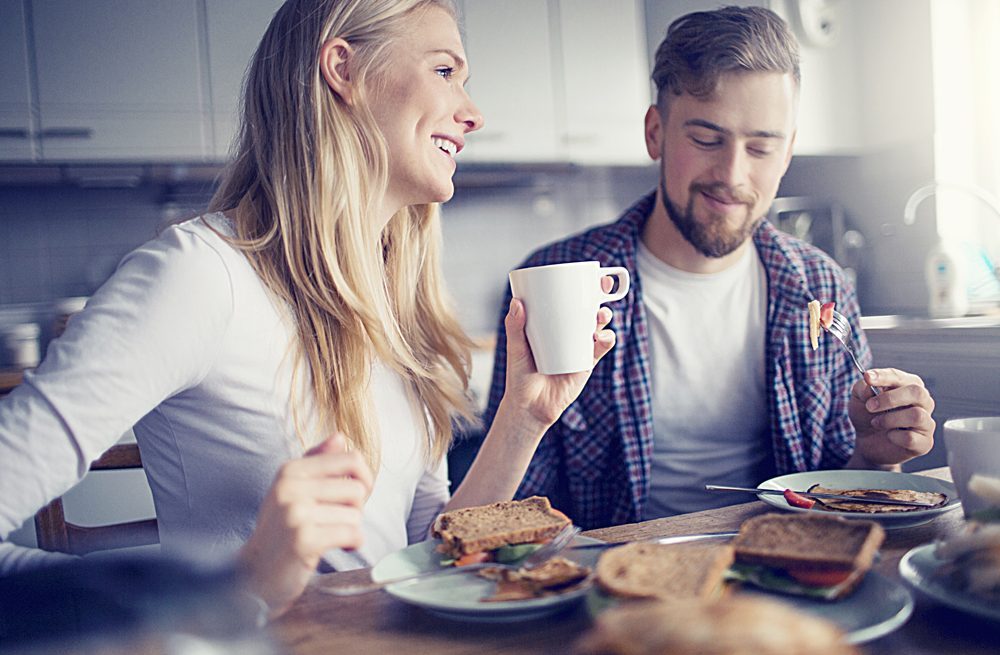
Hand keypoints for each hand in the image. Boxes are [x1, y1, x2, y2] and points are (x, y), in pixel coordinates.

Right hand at [238, 433, 372, 617]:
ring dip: (351, 529)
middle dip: (356, 508)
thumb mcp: (293, 490)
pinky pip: (351, 533)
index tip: (355, 496)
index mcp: (290, 470)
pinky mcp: (303, 540)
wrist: (255, 574)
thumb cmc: (281, 530)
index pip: (351, 459)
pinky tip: (338, 547)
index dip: (364, 479)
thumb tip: (340, 437)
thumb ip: (317, 462)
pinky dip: (352, 543)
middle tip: (337, 521)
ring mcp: (295, 513)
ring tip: (329, 535)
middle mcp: (290, 487)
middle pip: (357, 488)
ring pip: (355, 514)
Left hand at [502, 277, 616, 429]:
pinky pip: (601, 348)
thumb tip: (516, 302)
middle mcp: (568, 332)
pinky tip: (602, 337)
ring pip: (597, 325)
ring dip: (604, 316)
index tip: (587, 272)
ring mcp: (579, 346)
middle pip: (588, 308)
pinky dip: (606, 339)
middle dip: (600, 294)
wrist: (530, 407)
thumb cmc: (520, 376)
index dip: (580, 285)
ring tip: (599, 315)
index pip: (567, 299)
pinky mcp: (587, 363)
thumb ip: (515, 328)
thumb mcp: (515, 350)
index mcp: (552, 323)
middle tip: (601, 286)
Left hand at [847, 368, 935, 467]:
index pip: (899, 376)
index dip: (883, 376)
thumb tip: (870, 385)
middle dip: (889, 398)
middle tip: (870, 406)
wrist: (867, 443)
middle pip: (917, 392)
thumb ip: (862, 389)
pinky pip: (912, 438)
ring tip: (876, 423)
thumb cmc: (867, 415)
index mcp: (908, 385)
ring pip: (916, 415)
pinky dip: (894, 437)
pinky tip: (889, 436)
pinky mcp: (925, 442)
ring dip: (890, 419)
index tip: (868, 378)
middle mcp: (922, 402)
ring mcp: (926, 422)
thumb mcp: (858, 399)